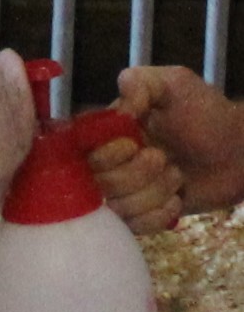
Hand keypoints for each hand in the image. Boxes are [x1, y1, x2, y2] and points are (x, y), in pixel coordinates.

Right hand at [90, 65, 243, 234]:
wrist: (239, 151)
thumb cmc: (206, 113)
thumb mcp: (173, 84)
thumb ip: (140, 84)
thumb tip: (119, 107)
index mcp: (107, 130)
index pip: (82, 151)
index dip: (106, 154)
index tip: (135, 144)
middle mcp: (108, 162)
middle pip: (98, 183)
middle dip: (137, 175)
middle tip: (165, 159)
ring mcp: (124, 192)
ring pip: (118, 208)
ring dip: (153, 194)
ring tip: (177, 176)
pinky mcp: (142, 216)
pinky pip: (135, 227)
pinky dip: (160, 214)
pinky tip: (177, 198)